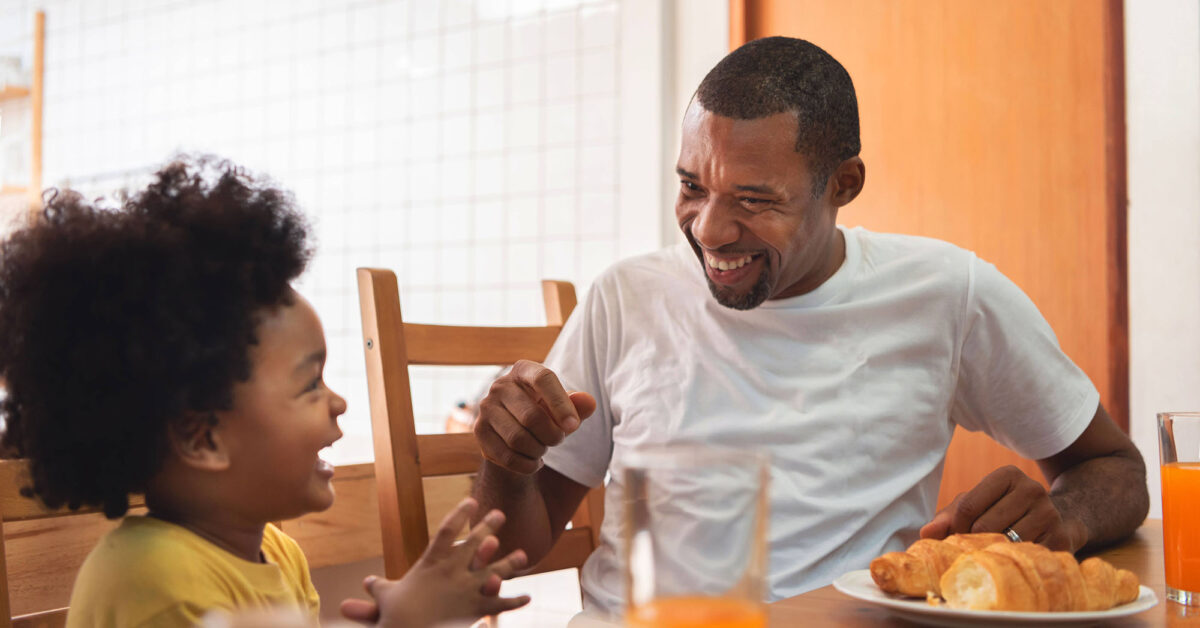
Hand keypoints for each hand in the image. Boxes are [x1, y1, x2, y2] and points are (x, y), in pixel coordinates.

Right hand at [339, 498, 530, 626]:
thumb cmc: (395, 616)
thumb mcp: (386, 597)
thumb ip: (379, 587)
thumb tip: (366, 582)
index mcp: (431, 562)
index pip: (446, 531)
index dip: (459, 514)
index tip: (471, 501)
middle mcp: (453, 570)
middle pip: (475, 542)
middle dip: (488, 526)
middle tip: (500, 514)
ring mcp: (467, 588)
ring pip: (495, 571)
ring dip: (510, 563)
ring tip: (522, 555)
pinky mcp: (476, 609)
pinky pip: (500, 605)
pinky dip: (514, 602)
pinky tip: (527, 597)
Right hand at [473, 360, 596, 473]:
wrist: (516, 434)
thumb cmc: (546, 415)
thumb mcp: (565, 409)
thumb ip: (578, 406)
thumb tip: (588, 402)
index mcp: (524, 370)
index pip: (543, 378)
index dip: (561, 404)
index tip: (574, 426)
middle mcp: (500, 385)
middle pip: (531, 416)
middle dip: (552, 435)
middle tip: (558, 439)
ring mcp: (486, 408)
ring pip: (518, 439)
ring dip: (538, 450)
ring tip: (543, 449)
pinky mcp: (479, 431)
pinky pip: (507, 456)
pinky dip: (527, 465)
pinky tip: (533, 462)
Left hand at [919, 465, 1087, 550]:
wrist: (1061, 520)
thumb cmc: (1006, 512)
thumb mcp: (978, 506)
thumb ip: (949, 516)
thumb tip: (926, 534)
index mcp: (1007, 475)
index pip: (967, 506)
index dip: (956, 529)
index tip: (957, 539)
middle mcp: (1031, 489)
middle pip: (984, 526)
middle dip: (972, 544)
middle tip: (972, 552)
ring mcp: (1050, 514)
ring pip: (1005, 544)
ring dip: (993, 555)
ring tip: (992, 556)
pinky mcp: (1062, 539)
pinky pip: (1026, 558)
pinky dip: (1013, 564)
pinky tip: (1012, 562)